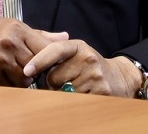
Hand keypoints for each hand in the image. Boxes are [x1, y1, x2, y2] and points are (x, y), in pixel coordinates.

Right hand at [0, 19, 67, 86]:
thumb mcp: (9, 26)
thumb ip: (38, 35)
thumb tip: (64, 37)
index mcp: (16, 29)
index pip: (46, 48)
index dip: (50, 58)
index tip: (49, 62)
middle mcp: (8, 45)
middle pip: (36, 67)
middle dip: (34, 70)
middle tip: (23, 65)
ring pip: (23, 81)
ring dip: (20, 79)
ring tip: (8, 68)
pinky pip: (8, 88)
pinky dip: (6, 85)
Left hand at [23, 39, 140, 97]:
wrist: (120, 77)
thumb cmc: (90, 64)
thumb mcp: (76, 52)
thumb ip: (54, 51)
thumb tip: (30, 62)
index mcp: (78, 47)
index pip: (55, 50)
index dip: (39, 60)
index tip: (27, 70)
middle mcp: (88, 59)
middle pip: (54, 77)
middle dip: (52, 82)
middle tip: (62, 80)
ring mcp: (95, 76)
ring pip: (63, 92)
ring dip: (62, 93)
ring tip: (73, 87)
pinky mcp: (101, 92)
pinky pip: (75, 101)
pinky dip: (73, 101)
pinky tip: (81, 94)